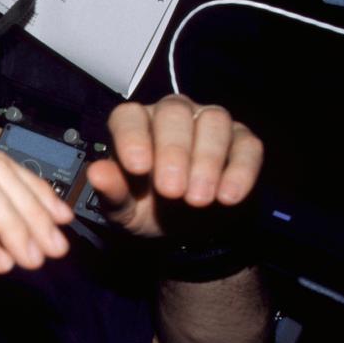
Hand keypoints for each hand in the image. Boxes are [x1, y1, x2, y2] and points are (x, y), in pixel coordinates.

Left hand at [86, 95, 262, 238]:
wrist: (184, 229)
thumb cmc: (146, 209)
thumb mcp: (124, 210)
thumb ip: (111, 191)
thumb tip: (96, 173)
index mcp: (134, 126)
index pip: (129, 116)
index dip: (132, 137)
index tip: (137, 167)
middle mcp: (171, 115)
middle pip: (173, 113)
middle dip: (173, 152)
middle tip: (171, 191)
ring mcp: (208, 122)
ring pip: (213, 121)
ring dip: (207, 160)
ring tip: (199, 199)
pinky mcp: (242, 141)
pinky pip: (247, 145)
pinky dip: (240, 170)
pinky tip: (228, 198)